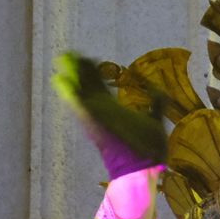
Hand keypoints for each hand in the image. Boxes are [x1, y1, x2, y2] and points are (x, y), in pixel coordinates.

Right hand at [52, 52, 167, 179]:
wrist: (145, 166)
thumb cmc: (149, 147)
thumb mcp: (154, 120)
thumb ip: (157, 103)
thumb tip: (160, 90)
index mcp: (114, 109)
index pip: (100, 86)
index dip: (93, 72)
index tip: (87, 57)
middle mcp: (102, 111)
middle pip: (87, 85)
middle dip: (78, 69)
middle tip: (70, 52)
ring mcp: (96, 117)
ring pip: (80, 92)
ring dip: (70, 76)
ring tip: (62, 60)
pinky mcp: (94, 123)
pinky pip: (79, 106)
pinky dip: (69, 94)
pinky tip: (59, 80)